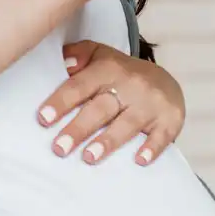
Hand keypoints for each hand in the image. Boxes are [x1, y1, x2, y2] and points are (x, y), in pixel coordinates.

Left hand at [36, 41, 184, 165]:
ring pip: (127, 124)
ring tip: (88, 157)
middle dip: (78, 128)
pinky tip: (139, 161)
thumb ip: (78, 55)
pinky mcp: (170, 119)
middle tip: (59, 148)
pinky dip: (152, 148)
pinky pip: (162, 135)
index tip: (43, 118)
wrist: (165, 81)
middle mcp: (130, 84)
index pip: (80, 86)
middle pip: (100, 108)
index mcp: (107, 69)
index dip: (61, 102)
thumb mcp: (99, 56)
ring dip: (108, 141)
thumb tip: (62, 62)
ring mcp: (151, 103)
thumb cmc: (120, 73)